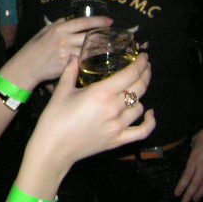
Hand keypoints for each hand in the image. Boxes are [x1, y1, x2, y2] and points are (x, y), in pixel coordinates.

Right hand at [3, 16, 111, 89]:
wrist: (26, 66)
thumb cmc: (34, 48)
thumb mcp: (43, 32)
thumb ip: (57, 25)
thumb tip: (70, 19)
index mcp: (59, 28)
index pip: (83, 22)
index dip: (98, 21)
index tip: (110, 22)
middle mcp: (64, 39)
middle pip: (90, 36)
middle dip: (104, 37)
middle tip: (114, 38)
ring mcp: (66, 53)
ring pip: (89, 50)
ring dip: (100, 50)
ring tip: (110, 50)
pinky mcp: (66, 65)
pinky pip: (82, 61)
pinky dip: (90, 61)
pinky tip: (97, 61)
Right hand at [13, 54, 153, 199]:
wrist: (53, 147)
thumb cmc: (55, 117)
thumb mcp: (61, 90)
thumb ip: (70, 71)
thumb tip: (74, 57)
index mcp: (101, 93)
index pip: (130, 74)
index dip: (140, 63)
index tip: (144, 56)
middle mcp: (114, 108)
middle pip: (140, 88)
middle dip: (146, 74)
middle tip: (146, 66)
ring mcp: (118, 126)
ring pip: (140, 106)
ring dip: (140, 96)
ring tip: (136, 88)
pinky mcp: (118, 140)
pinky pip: (142, 131)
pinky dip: (149, 122)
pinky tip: (149, 113)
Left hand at [175, 129, 202, 201]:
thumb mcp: (194, 141)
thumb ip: (191, 149)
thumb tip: (190, 151)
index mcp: (194, 160)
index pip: (186, 176)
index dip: (181, 186)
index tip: (177, 193)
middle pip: (195, 184)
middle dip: (189, 194)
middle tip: (184, 201)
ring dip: (200, 193)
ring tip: (195, 199)